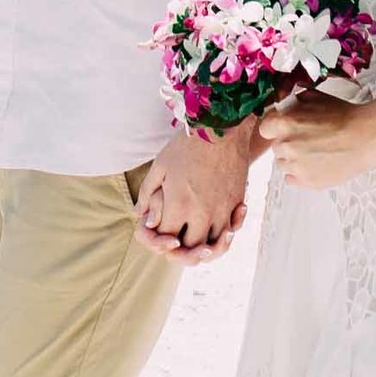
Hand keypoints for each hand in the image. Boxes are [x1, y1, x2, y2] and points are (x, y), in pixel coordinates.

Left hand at [132, 124, 256, 264]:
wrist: (221, 127)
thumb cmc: (186, 145)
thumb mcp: (160, 166)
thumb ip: (148, 193)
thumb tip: (139, 214)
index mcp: (178, 205)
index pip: (166, 237)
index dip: (159, 239)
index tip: (159, 230)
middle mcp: (200, 213)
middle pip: (190, 248)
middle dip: (182, 249)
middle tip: (178, 240)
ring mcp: (221, 210)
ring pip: (214, 245)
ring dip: (205, 247)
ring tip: (199, 241)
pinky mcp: (236, 204)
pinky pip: (231, 231)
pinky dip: (224, 235)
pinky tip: (218, 228)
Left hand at [257, 92, 375, 190]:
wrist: (367, 135)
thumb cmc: (343, 114)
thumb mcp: (314, 98)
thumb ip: (293, 102)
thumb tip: (283, 106)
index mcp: (283, 124)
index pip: (265, 129)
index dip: (276, 128)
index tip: (286, 128)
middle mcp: (285, 146)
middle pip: (276, 147)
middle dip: (288, 143)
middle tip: (308, 139)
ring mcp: (296, 166)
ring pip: (284, 164)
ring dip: (294, 159)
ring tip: (315, 152)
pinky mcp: (308, 182)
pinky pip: (292, 179)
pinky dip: (300, 173)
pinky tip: (316, 164)